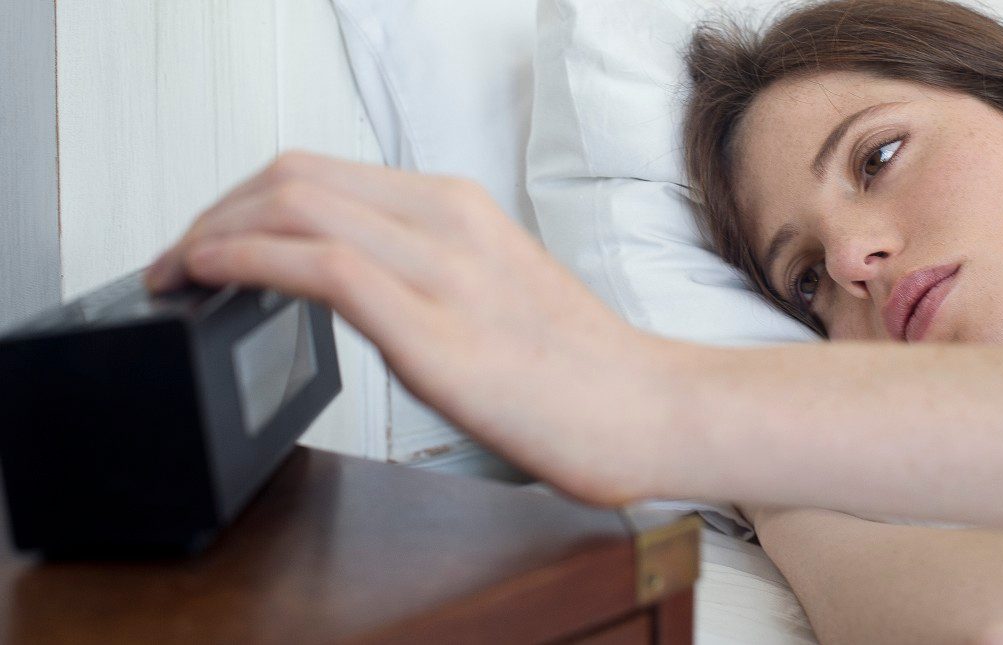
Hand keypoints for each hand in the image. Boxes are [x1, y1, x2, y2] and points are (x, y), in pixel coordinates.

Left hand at [145, 151, 683, 504]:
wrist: (648, 408)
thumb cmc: (578, 367)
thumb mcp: (491, 289)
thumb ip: (422, 272)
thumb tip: (346, 282)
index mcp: (458, 208)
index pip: (320, 173)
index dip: (241, 200)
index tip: (209, 241)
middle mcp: (448, 221)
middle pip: (293, 176)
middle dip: (213, 212)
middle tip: (179, 259)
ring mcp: (444, 270)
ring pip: (294, 206)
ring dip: (211, 233)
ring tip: (179, 274)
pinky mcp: (437, 330)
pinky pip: (319, 265)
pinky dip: (244, 260)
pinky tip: (211, 279)